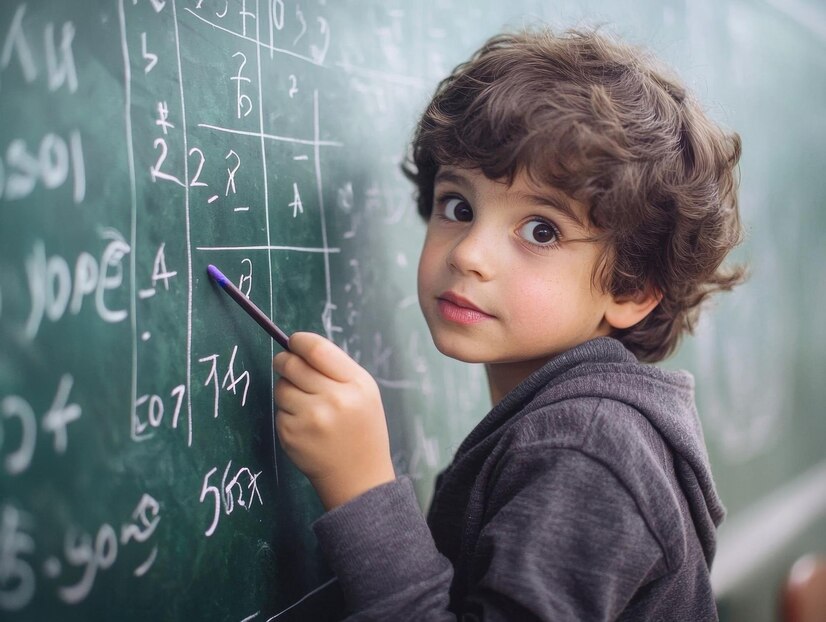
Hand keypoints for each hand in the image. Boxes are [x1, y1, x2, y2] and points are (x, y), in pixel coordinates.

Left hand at [273, 332, 395, 509]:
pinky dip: (288, 414)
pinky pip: (279, 410)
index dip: (299, 341)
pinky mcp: (291, 435)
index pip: (317, 350)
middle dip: (284, 360)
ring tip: (306, 405)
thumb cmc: (361, 429)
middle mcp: (334, 400)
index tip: (294, 342)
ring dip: (287, 389)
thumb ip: (336, 368)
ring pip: (281, 387)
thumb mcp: (364, 392)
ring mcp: (310, 419)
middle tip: (285, 363)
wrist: (359, 478)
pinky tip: (305, 427)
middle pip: (292, 364)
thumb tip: (298, 346)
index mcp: (356, 385)